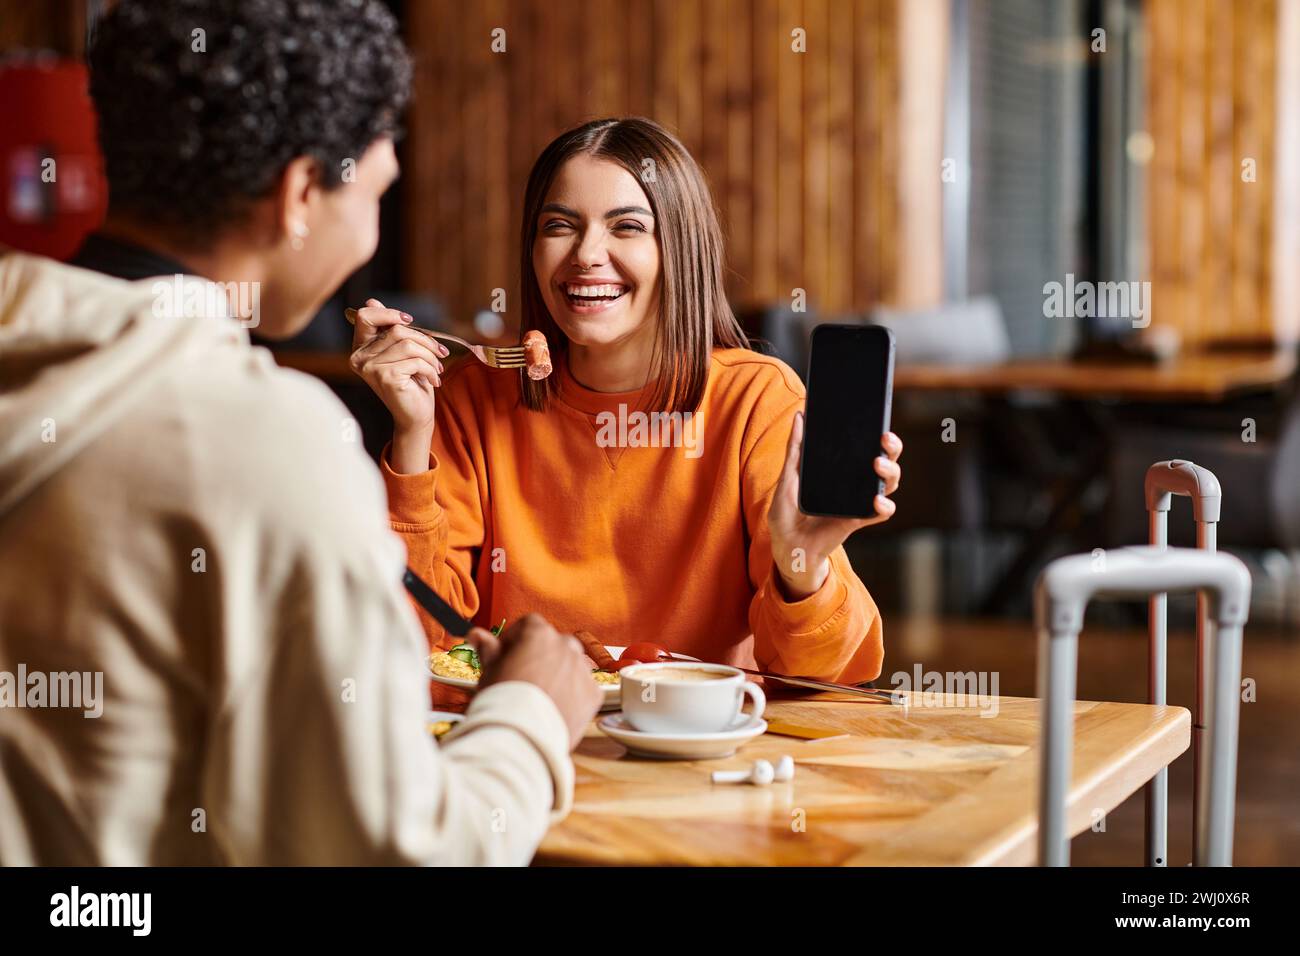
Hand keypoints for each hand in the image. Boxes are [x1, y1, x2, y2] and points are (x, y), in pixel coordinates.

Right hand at [349, 298, 447, 468]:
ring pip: (408, 344)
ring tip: (437, 368)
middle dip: (424, 339)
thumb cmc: (410, 382)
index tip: (410, 321)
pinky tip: (433, 380)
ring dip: (430, 355)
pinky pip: (415, 361)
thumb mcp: (401, 351)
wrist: (415, 415)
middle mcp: (359, 358)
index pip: (365, 315)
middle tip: (440, 352)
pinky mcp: (385, 378)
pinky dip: (430, 369)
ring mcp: (370, 369)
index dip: (389, 313)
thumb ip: (389, 329)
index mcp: (360, 348)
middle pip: (395, 329)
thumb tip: (372, 301)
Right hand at [472, 614, 602, 748]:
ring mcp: (582, 669)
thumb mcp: (489, 672)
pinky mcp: (593, 693)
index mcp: (538, 633)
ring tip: (539, 697)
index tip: (506, 656)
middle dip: (540, 657)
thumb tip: (477, 634)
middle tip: (523, 679)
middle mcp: (565, 645)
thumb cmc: (501, 702)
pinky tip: (554, 709)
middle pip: (553, 644)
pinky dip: (572, 695)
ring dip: (558, 674)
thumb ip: (488, 649)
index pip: (529, 624)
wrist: (522, 737)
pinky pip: (582, 688)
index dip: (515, 639)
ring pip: (571, 665)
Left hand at [766, 412, 902, 599]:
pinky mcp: (858, 520)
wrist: (787, 546)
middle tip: (884, 438)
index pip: (865, 447)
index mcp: (841, 469)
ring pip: (889, 483)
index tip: (877, 420)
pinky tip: (876, 500)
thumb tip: (800, 416)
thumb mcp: (788, 477)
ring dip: (890, 472)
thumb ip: (795, 449)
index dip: (876, 433)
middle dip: (892, 448)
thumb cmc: (787, 512)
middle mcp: (856, 483)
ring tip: (877, 464)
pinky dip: (884, 506)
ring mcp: (859, 501)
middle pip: (885, 461)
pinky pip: (880, 513)